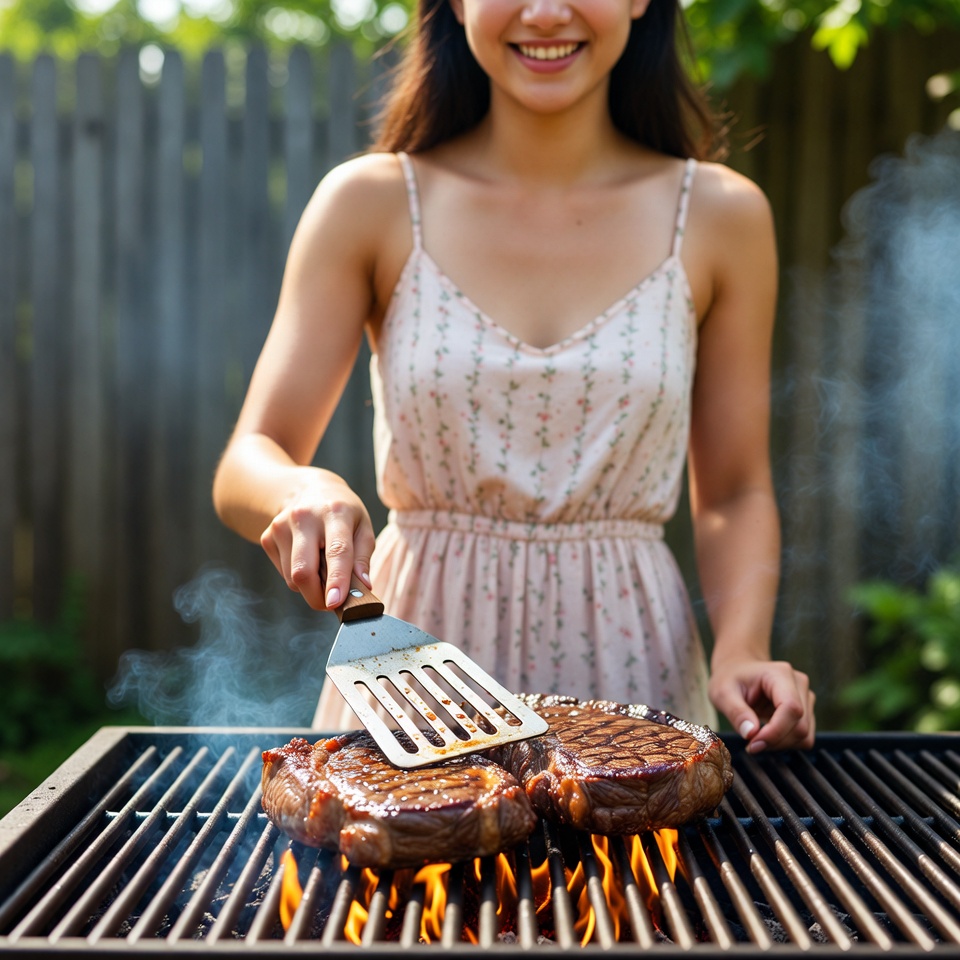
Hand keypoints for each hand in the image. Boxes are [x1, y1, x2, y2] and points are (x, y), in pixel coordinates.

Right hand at [259, 471, 375, 611]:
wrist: (308, 489)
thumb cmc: (342, 513)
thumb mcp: (362, 526)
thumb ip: (363, 557)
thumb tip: (363, 587)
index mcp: (335, 512)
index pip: (336, 550)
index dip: (336, 579)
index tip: (335, 602)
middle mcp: (304, 517)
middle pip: (303, 571)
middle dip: (317, 597)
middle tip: (332, 603)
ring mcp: (281, 526)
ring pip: (293, 578)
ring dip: (310, 586)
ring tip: (323, 569)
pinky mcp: (267, 537)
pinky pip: (284, 573)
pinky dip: (298, 577)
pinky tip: (307, 558)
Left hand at [708, 657, 815, 753]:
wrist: (737, 670)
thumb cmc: (730, 678)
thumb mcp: (722, 693)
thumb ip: (736, 712)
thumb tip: (751, 733)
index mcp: (780, 674)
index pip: (791, 709)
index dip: (775, 732)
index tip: (753, 744)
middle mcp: (799, 684)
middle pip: (800, 726)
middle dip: (774, 742)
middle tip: (750, 744)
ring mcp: (805, 698)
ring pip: (804, 735)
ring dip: (780, 745)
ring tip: (756, 738)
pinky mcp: (806, 711)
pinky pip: (804, 737)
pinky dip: (785, 744)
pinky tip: (766, 736)